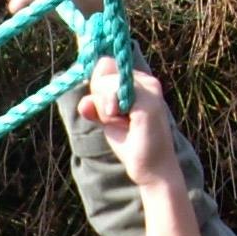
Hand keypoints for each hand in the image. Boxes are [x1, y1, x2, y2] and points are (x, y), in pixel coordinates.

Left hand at [78, 56, 187, 195]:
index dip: (98, 84)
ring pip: (107, 79)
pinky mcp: (148, 102)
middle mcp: (147, 81)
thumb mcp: (107, 121)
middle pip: (104, 67)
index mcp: (139, 82)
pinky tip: (122, 122)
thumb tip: (84, 102)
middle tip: (115, 118)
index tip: (107, 108)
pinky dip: (110, 110)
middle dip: (99, 94)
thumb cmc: (132, 145)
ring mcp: (149, 89)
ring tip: (122, 122)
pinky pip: (115, 92)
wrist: (152, 170)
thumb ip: (96, 107)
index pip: (106, 64)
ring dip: (104, 105)